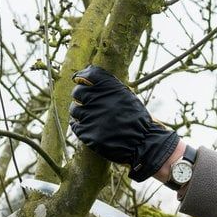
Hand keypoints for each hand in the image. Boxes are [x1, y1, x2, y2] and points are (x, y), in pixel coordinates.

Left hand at [70, 65, 179, 181]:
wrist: (142, 142)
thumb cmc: (136, 118)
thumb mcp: (127, 96)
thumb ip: (110, 86)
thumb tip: (89, 74)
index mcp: (109, 87)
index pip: (88, 74)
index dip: (82, 76)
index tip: (80, 80)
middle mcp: (97, 99)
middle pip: (78, 91)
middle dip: (81, 96)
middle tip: (88, 103)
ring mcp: (90, 115)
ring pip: (74, 109)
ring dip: (80, 112)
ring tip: (92, 117)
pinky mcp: (86, 132)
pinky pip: (75, 124)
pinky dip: (81, 125)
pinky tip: (91, 127)